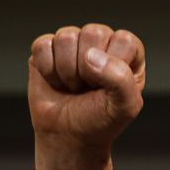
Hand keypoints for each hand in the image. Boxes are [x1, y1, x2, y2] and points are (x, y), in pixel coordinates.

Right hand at [28, 23, 146, 149]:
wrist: (68, 136)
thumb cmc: (100, 120)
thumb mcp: (124, 107)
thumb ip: (121, 79)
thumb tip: (91, 56)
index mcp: (127, 52)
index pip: (124, 40)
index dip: (114, 66)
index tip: (108, 88)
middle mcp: (101, 42)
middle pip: (93, 32)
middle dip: (88, 70)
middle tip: (88, 88)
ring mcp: (72, 43)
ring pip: (66, 37)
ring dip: (67, 71)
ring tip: (73, 86)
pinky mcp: (47, 49)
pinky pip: (42, 45)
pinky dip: (47, 69)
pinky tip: (55, 81)